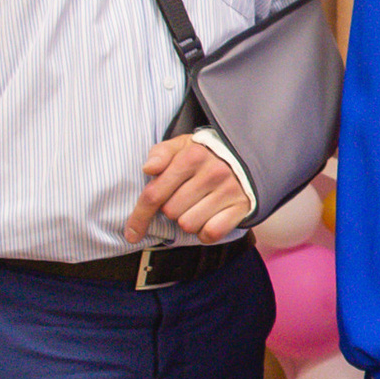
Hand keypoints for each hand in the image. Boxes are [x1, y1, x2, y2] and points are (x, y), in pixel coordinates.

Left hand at [126, 133, 251, 244]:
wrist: (248, 155)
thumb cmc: (207, 153)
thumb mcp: (182, 145)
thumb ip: (161, 153)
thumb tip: (148, 168)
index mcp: (191, 157)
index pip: (155, 194)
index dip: (139, 216)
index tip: (131, 233)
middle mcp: (211, 173)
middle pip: (170, 212)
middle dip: (171, 209)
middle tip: (183, 197)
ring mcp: (228, 191)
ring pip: (188, 225)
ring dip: (188, 221)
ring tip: (197, 206)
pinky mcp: (241, 206)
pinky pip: (211, 233)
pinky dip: (206, 232)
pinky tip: (209, 218)